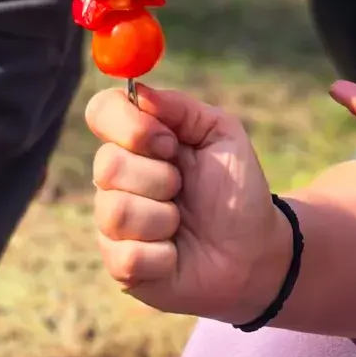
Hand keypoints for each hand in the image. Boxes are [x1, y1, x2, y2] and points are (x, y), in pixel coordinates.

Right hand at [85, 85, 291, 321]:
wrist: (254, 251)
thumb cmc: (236, 189)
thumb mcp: (221, 134)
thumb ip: (180, 108)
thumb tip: (137, 90)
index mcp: (137, 139)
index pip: (101, 111)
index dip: (127, 124)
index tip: (168, 141)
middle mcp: (117, 177)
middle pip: (107, 164)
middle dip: (159, 177)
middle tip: (183, 187)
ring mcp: (114, 222)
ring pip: (115, 211)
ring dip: (163, 218)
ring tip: (181, 222)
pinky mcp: (119, 266)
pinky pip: (127, 255)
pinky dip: (163, 254)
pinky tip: (175, 254)